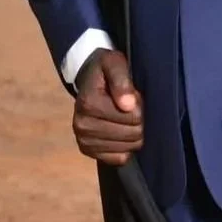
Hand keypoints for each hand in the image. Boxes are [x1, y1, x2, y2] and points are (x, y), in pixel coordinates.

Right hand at [72, 48, 143, 166]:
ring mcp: (83, 140)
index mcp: (89, 103)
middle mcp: (82, 125)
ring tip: (123, 116)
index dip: (139, 105)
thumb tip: (128, 105)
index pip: (133, 117)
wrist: (89, 79)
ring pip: (126, 149)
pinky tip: (119, 131)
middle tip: (129, 106)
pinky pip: (118, 159)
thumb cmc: (105, 69)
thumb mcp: (114, 63)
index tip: (132, 95)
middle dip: (137, 120)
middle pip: (131, 134)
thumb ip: (122, 80)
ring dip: (131, 133)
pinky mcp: (87, 151)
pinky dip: (124, 147)